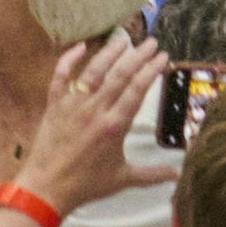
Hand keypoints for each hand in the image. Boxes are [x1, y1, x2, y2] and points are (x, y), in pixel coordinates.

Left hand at [16, 32, 167, 214]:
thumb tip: (178, 176)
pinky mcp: (54, 104)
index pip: (137, 90)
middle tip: (153, 42)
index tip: (163, 57)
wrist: (47, 188)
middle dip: (138, 56)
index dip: (151, 71)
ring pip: (93, 71)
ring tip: (124, 39)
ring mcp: (73, 104)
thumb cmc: (87, 185)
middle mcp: (95, 110)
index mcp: (115, 125)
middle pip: (120, 75)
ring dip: (109, 52)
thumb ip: (152, 175)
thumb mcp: (123, 179)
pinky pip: (60, 77)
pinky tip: (81, 47)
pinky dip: (68, 60)